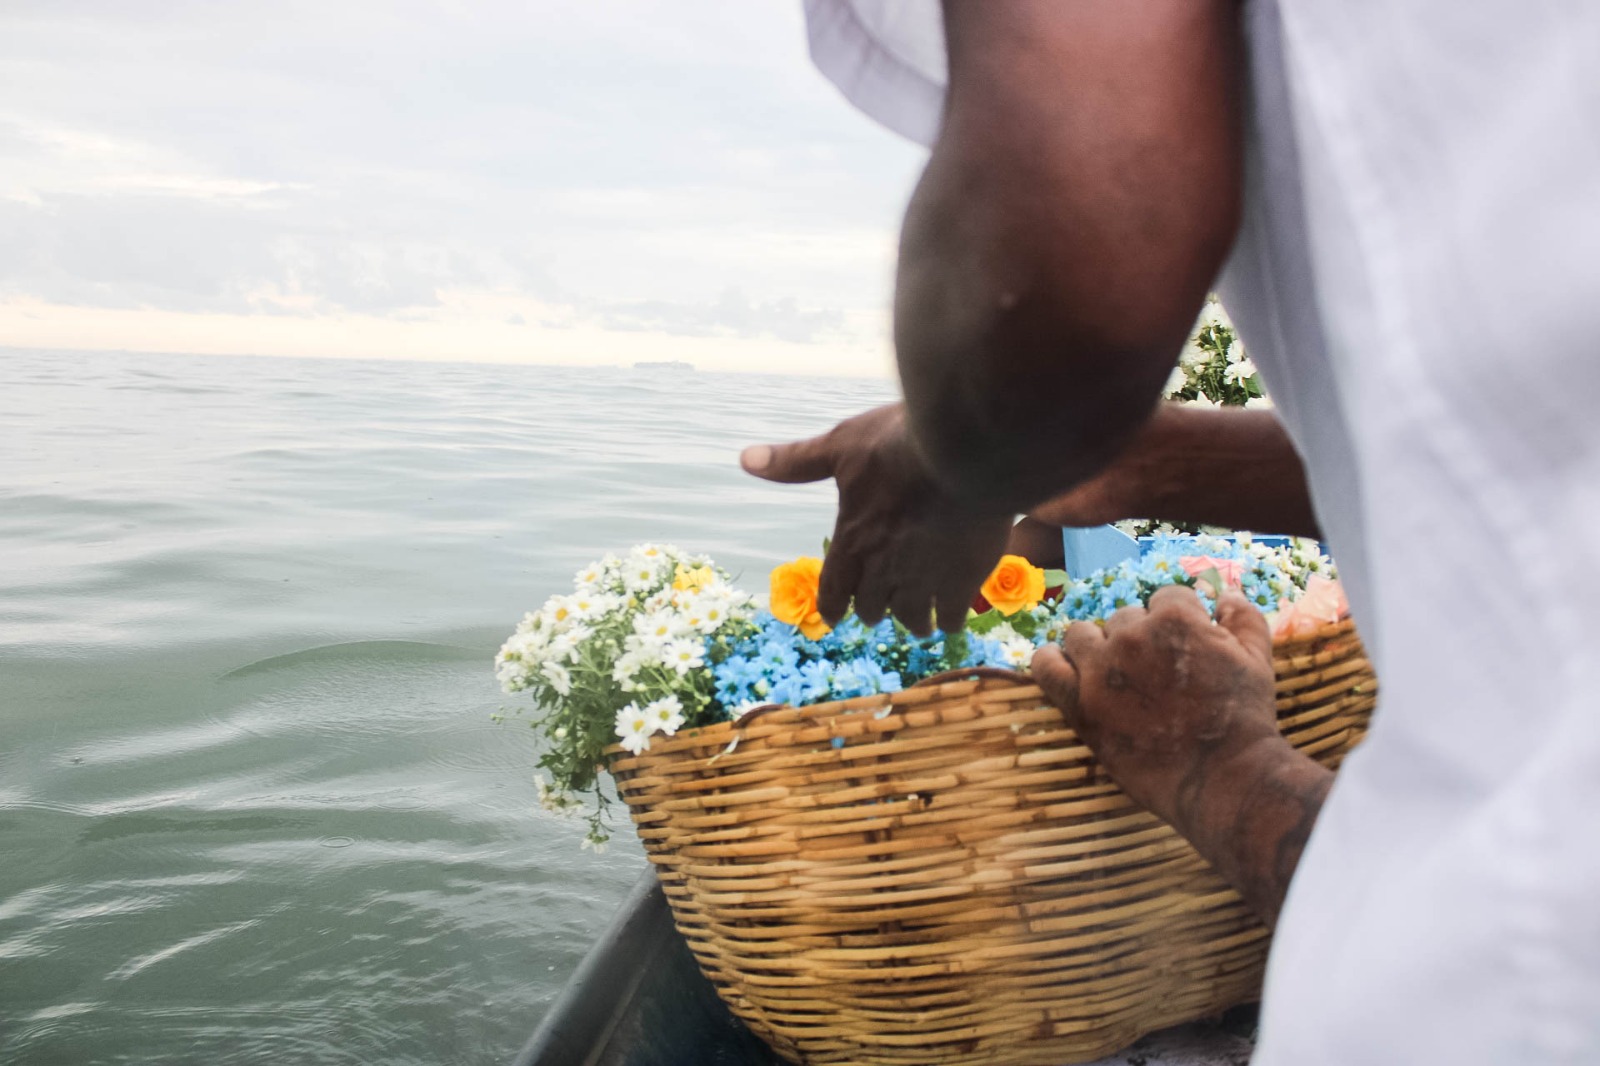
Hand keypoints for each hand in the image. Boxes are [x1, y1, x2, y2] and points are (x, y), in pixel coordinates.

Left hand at [740, 404, 1013, 635]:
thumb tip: (745, 460)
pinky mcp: (963, 579)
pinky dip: (948, 621)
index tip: (834, 618)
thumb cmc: (898, 444)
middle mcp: (884, 568)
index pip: (833, 588)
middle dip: (873, 610)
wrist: (962, 451)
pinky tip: (952, 618)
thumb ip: (797, 461)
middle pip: (872, 607)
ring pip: (912, 617)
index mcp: (852, 539)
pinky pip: (951, 617)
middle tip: (879, 612)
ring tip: (920, 625)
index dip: (832, 605)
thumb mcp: (841, 445)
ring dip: (912, 623)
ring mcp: (924, 578)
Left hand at [1031, 585, 1281, 833]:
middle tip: (1153, 673)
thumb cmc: (1244, 718)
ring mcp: (1100, 669)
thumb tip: (1226, 595)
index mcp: (1174, 619)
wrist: (1222, 776)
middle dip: (1138, 638)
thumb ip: (1244, 618)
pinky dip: (1051, 661)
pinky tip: (1062, 665)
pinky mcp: (1079, 703)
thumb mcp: (1258, 660)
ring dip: (1095, 646)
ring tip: (1111, 672)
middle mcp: (1132, 636)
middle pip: (1124, 618)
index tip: (1181, 647)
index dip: (1177, 621)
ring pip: (1082, 634)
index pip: (1165, 599)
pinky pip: (1046, 666)